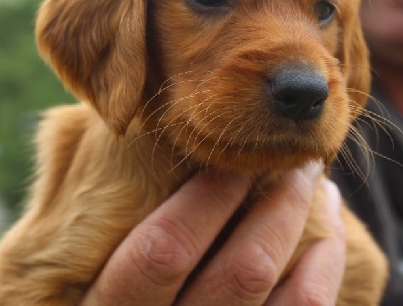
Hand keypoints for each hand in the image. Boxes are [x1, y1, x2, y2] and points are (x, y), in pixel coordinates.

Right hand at [81, 163, 346, 304]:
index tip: (232, 154)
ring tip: (313, 183)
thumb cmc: (113, 265)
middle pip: (238, 273)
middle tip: (293, 160)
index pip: (162, 252)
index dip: (207, 198)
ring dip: (300, 226)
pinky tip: (328, 233)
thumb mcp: (74, 238)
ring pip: (273, 290)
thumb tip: (120, 114)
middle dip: (274, 205)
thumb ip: (84, 183)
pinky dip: (326, 267)